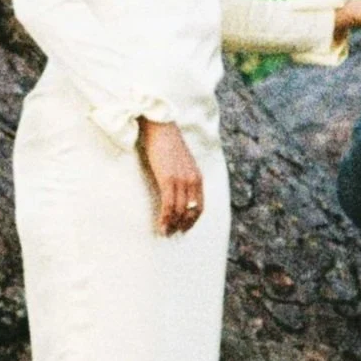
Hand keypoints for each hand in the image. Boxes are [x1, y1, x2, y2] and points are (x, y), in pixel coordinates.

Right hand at [140, 116, 204, 234]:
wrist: (161, 128)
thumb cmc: (168, 144)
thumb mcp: (182, 163)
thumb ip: (184, 176)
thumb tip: (178, 192)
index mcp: (197, 177)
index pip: (200, 205)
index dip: (192, 219)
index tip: (185, 227)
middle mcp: (193, 180)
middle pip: (191, 210)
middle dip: (183, 224)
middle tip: (173, 233)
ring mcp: (181, 180)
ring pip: (179, 210)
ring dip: (172, 224)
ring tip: (165, 232)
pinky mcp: (168, 179)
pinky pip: (168, 205)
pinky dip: (165, 218)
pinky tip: (161, 225)